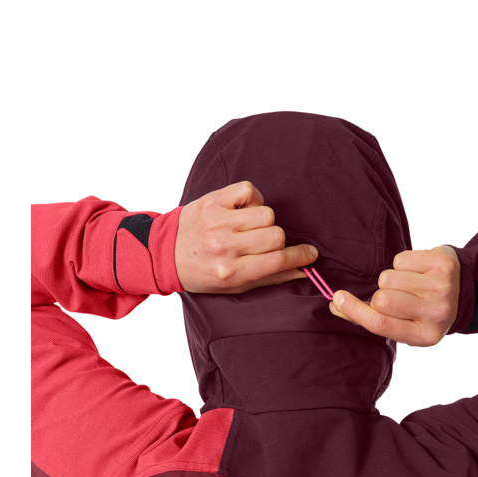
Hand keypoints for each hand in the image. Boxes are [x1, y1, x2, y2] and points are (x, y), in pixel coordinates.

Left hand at [175, 180, 319, 293]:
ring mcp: (218, 222)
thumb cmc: (204, 272)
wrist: (166, 254)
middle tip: (262, 243)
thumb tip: (303, 272)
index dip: (300, 256)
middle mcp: (224, 247)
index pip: (278, 261)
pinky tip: (241, 210)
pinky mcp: (212, 200)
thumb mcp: (235, 285)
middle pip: (276, 235)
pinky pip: (249, 190)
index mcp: (231, 271)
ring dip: (262, 220)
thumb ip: (271, 278)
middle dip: (275, 240)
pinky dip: (251, 199)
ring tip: (247, 227)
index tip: (310, 254)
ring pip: (266, 213)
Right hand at [329, 246, 459, 346]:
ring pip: (388, 277)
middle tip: (396, 296)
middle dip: (380, 294)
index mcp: (425, 336)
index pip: (380, 324)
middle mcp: (437, 314)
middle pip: (381, 299)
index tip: (338, 298)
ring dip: (392, 278)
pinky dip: (402, 263)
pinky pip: (401, 259)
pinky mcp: (442, 265)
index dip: (355, 311)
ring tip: (409, 284)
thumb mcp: (403, 325)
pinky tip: (417, 271)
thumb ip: (369, 318)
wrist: (463, 290)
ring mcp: (442, 288)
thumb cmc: (423, 310)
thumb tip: (336, 304)